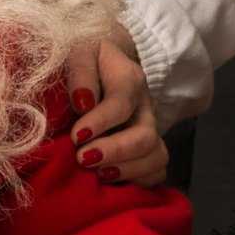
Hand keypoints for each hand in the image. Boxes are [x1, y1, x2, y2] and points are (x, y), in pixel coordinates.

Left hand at [64, 27, 166, 185]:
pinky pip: (157, 173)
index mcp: (130, 79)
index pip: (121, 105)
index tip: (77, 136)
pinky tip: (111, 181)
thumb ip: (81, 73)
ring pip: (157, 157)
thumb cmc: (88, 59)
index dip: (100, 123)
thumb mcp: (80, 52)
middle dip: (115, 152)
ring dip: (128, 171)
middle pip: (146, 136)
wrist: (107, 64)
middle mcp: (145, 107)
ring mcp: (150, 129)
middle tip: (83, 159)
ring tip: (98, 174)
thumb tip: (83, 103)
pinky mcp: (148, 149)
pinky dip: (138, 182)